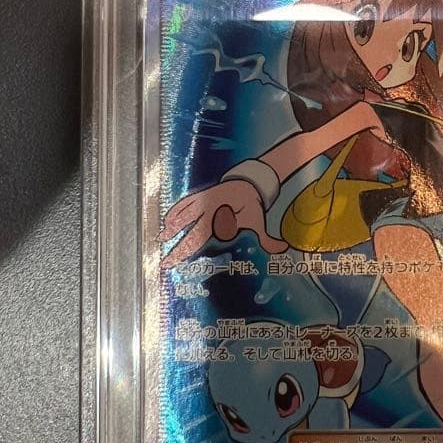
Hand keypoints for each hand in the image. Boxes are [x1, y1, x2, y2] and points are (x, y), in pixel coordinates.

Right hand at [159, 179, 287, 268]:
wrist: (249, 182)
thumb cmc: (252, 205)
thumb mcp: (258, 221)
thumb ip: (268, 239)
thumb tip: (283, 248)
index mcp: (219, 216)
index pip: (199, 237)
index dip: (186, 249)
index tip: (174, 259)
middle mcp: (207, 208)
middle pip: (188, 229)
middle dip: (177, 246)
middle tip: (165, 260)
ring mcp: (202, 200)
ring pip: (183, 214)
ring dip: (171, 226)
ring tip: (160, 239)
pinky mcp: (200, 195)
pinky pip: (185, 203)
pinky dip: (175, 211)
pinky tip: (166, 220)